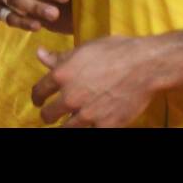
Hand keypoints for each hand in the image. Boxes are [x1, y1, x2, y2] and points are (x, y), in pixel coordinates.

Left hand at [31, 36, 159, 127]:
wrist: (145, 65)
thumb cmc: (115, 51)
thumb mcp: (84, 49)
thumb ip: (60, 57)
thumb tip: (39, 54)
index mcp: (62, 74)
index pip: (39, 91)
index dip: (37, 97)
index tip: (39, 100)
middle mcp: (71, 96)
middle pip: (48, 115)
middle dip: (48, 115)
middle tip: (51, 115)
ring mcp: (87, 113)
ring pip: (65, 129)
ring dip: (65, 126)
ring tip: (68, 123)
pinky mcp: (105, 125)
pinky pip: (89, 133)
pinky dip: (88, 129)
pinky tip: (90, 126)